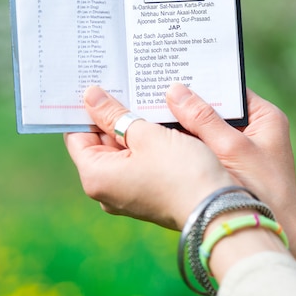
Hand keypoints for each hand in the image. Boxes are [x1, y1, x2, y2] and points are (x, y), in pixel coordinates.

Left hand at [64, 86, 233, 229]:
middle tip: (126, 86)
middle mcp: (106, 190)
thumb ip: (115, 114)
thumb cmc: (181, 173)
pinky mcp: (148, 195)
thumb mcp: (147, 135)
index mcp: (96, 176)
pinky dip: (146, 144)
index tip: (99, 85)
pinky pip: (139, 163)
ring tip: (146, 101)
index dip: (87, 109)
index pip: (77, 135)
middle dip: (114, 116)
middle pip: (101, 143)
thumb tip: (90, 96)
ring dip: (134, 128)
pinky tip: (161, 125)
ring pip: (124, 152)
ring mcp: (128, 195)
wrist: (218, 210)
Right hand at [166, 83, 295, 234]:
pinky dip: (189, 145)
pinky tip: (165, 142)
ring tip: (152, 112)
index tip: (173, 72)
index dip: (202, 81)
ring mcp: (242, 149)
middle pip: (216, 108)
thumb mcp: (231, 149)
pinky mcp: (230, 167)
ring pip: (207, 129)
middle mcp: (255, 129)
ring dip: (185, 126)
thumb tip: (175, 92)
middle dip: (188, 104)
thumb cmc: (263, 190)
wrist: (270, 233)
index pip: (230, 89)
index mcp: (265, 116)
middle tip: (154, 92)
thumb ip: (203, 119)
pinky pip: (205, 148)